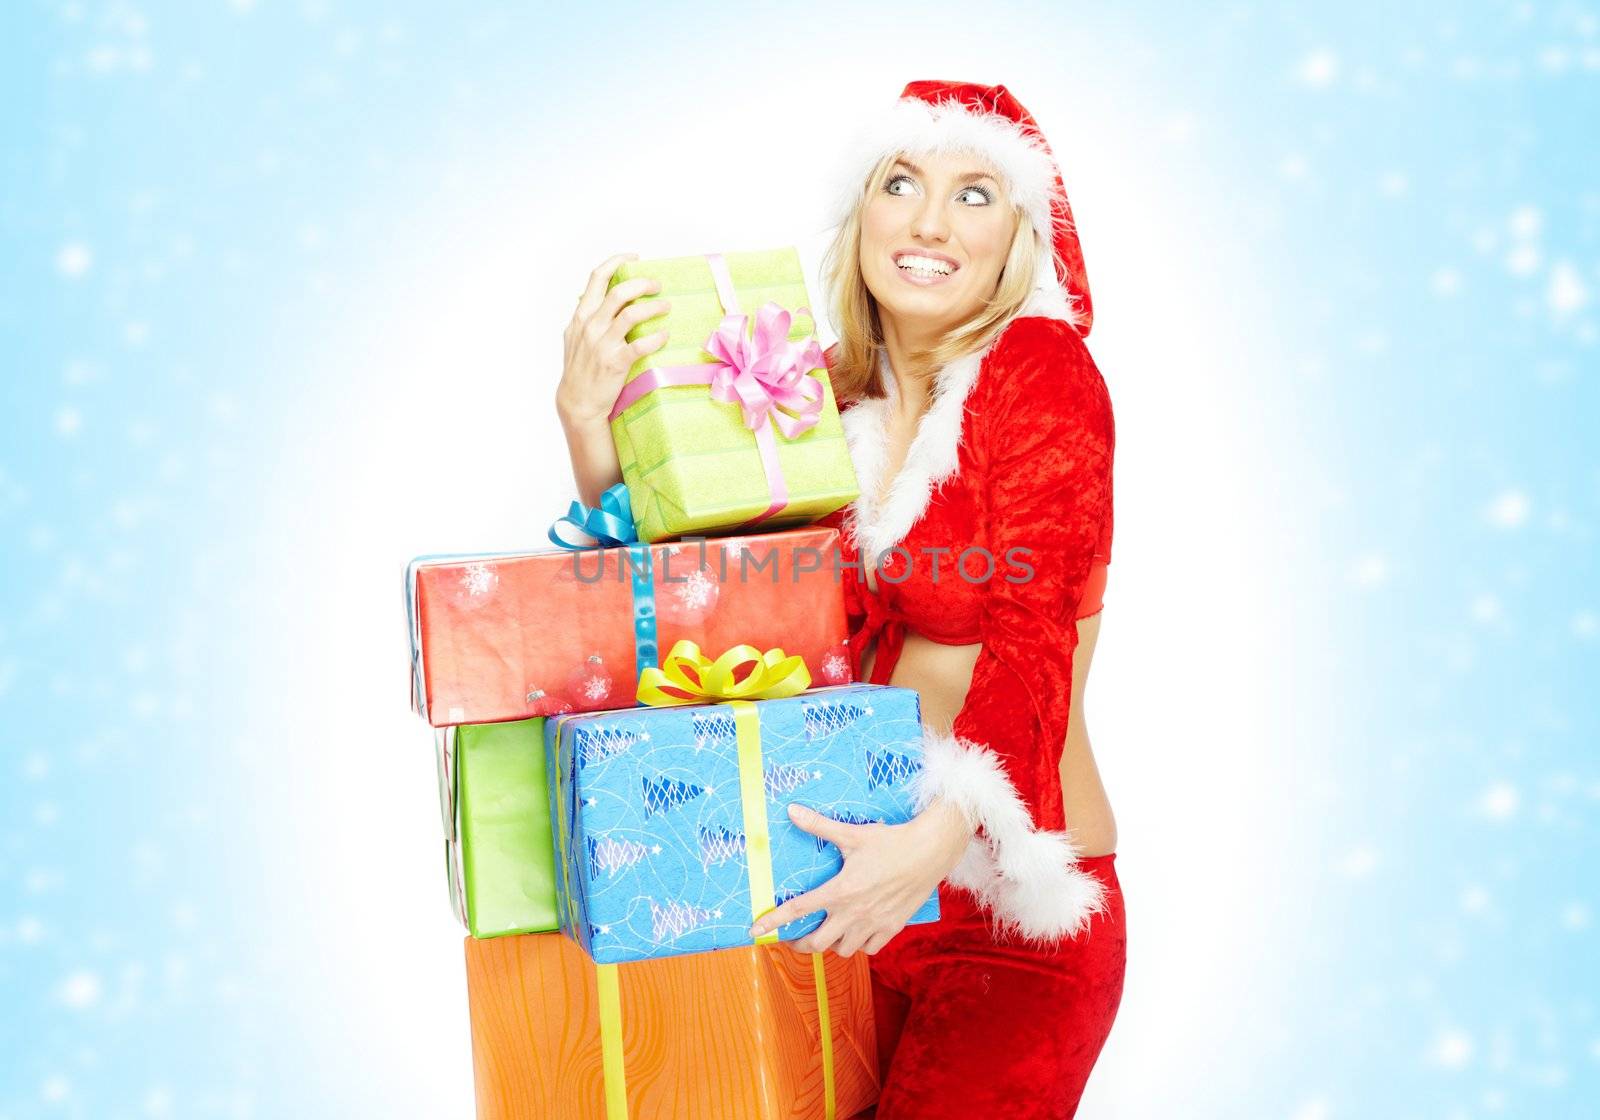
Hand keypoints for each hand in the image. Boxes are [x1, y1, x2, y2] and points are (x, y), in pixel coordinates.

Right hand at [556, 253, 671, 426]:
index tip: (633, 258)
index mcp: (581, 316)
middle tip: (657, 285)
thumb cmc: (579, 369)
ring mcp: (602, 344)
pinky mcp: (615, 362)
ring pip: (631, 314)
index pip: (597, 278)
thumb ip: (586, 317)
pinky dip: (656, 338)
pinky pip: (640, 345)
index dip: (616, 262)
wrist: (578, 402)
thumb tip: (597, 298)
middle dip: (642, 284)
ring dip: (653, 307)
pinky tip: (664, 335)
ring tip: (666, 307)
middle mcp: (590, 326)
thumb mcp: (574, 338)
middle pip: (619, 292)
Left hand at [749, 798, 975, 956]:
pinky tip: (857, 933)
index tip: (755, 931)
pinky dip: (859, 945)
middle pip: (817, 943)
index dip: (773, 922)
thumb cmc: (890, 841)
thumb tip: (792, 810)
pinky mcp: (892, 928)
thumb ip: (820, 826)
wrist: (930, 851)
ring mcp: (873, 924)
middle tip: (795, 937)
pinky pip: (869, 950)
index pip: (798, 910)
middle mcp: (853, 913)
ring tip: (828, 933)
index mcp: (839, 891)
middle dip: (801, 943)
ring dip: (832, 944)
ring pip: (842, 950)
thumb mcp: (852, 834)